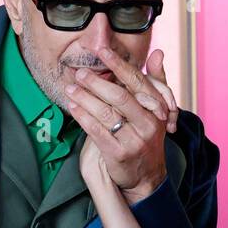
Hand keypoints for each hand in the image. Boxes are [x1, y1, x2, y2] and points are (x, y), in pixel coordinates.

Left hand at [64, 46, 175, 204]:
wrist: (147, 177)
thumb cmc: (147, 137)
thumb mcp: (157, 111)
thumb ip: (156, 80)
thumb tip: (157, 52)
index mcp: (157, 109)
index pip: (137, 82)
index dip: (118, 65)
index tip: (102, 50)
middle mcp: (148, 124)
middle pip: (119, 97)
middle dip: (97, 82)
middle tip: (80, 72)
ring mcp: (134, 140)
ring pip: (106, 113)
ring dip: (85, 98)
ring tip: (70, 88)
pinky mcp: (119, 154)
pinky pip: (96, 131)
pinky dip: (82, 116)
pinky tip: (73, 106)